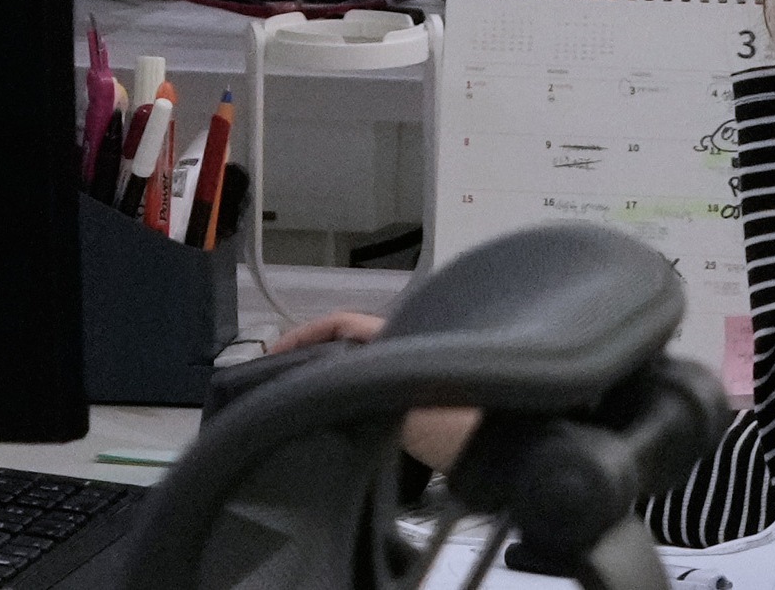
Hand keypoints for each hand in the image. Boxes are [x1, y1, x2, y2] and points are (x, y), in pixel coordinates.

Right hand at [255, 315, 473, 473]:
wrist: (503, 450)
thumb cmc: (453, 420)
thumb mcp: (396, 400)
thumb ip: (357, 384)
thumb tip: (314, 382)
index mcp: (397, 336)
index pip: (339, 323)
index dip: (302, 335)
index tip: (271, 356)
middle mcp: (406, 346)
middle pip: (346, 344)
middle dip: (311, 358)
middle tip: (278, 383)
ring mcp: (414, 374)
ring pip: (359, 368)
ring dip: (329, 379)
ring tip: (298, 401)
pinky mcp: (420, 405)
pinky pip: (373, 392)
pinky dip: (349, 399)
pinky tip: (333, 422)